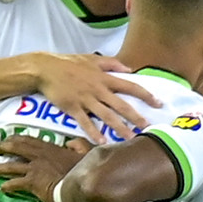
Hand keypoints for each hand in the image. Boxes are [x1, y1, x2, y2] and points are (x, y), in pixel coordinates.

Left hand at [0, 134, 88, 201]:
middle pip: (16, 148)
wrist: (82, 183)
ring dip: (1, 167)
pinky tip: (3, 188)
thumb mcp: (86, 151)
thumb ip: (78, 145)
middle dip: (3, 147)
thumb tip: (70, 143)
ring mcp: (34, 169)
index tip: (9, 138)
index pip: (29, 140)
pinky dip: (8, 185)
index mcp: (50, 148)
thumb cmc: (86, 168)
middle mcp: (39, 156)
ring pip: (12, 166)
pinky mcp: (33, 182)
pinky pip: (16, 183)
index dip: (17, 138)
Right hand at [28, 53, 158, 143]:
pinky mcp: (72, 107)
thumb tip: (129, 69)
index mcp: (104, 78)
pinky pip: (85, 122)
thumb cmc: (68, 63)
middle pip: (121, 105)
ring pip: (106, 116)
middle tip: (148, 127)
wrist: (44, 68)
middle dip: (136, 117)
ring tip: (130, 138)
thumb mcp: (92, 59)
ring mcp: (85, 99)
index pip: (130, 86)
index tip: (158, 104)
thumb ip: (112, 63)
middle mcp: (98, 89)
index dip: (146, 95)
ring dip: (119, 128)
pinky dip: (93, 132)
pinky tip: (102, 142)